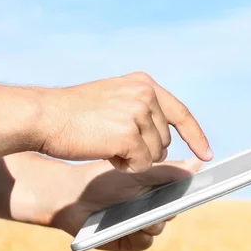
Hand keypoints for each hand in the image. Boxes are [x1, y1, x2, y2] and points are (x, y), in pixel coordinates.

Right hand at [35, 72, 212, 172]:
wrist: (45, 116)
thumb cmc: (72, 113)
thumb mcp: (112, 98)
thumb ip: (139, 109)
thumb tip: (164, 138)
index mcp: (143, 83)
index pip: (180, 112)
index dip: (195, 135)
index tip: (206, 153)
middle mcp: (145, 94)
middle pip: (165, 140)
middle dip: (144, 150)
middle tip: (112, 142)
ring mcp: (138, 113)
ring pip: (154, 154)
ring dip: (132, 158)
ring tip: (105, 143)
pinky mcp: (129, 134)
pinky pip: (141, 165)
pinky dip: (124, 166)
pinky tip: (104, 153)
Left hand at [49, 156, 204, 250]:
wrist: (72, 196)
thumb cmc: (102, 179)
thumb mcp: (137, 171)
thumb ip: (167, 169)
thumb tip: (198, 163)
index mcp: (156, 189)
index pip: (182, 192)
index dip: (193, 191)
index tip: (206, 186)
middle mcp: (152, 208)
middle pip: (174, 211)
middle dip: (170, 206)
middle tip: (165, 200)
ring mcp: (141, 225)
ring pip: (159, 227)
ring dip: (152, 220)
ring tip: (140, 212)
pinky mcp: (129, 241)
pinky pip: (144, 242)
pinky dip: (139, 234)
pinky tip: (129, 225)